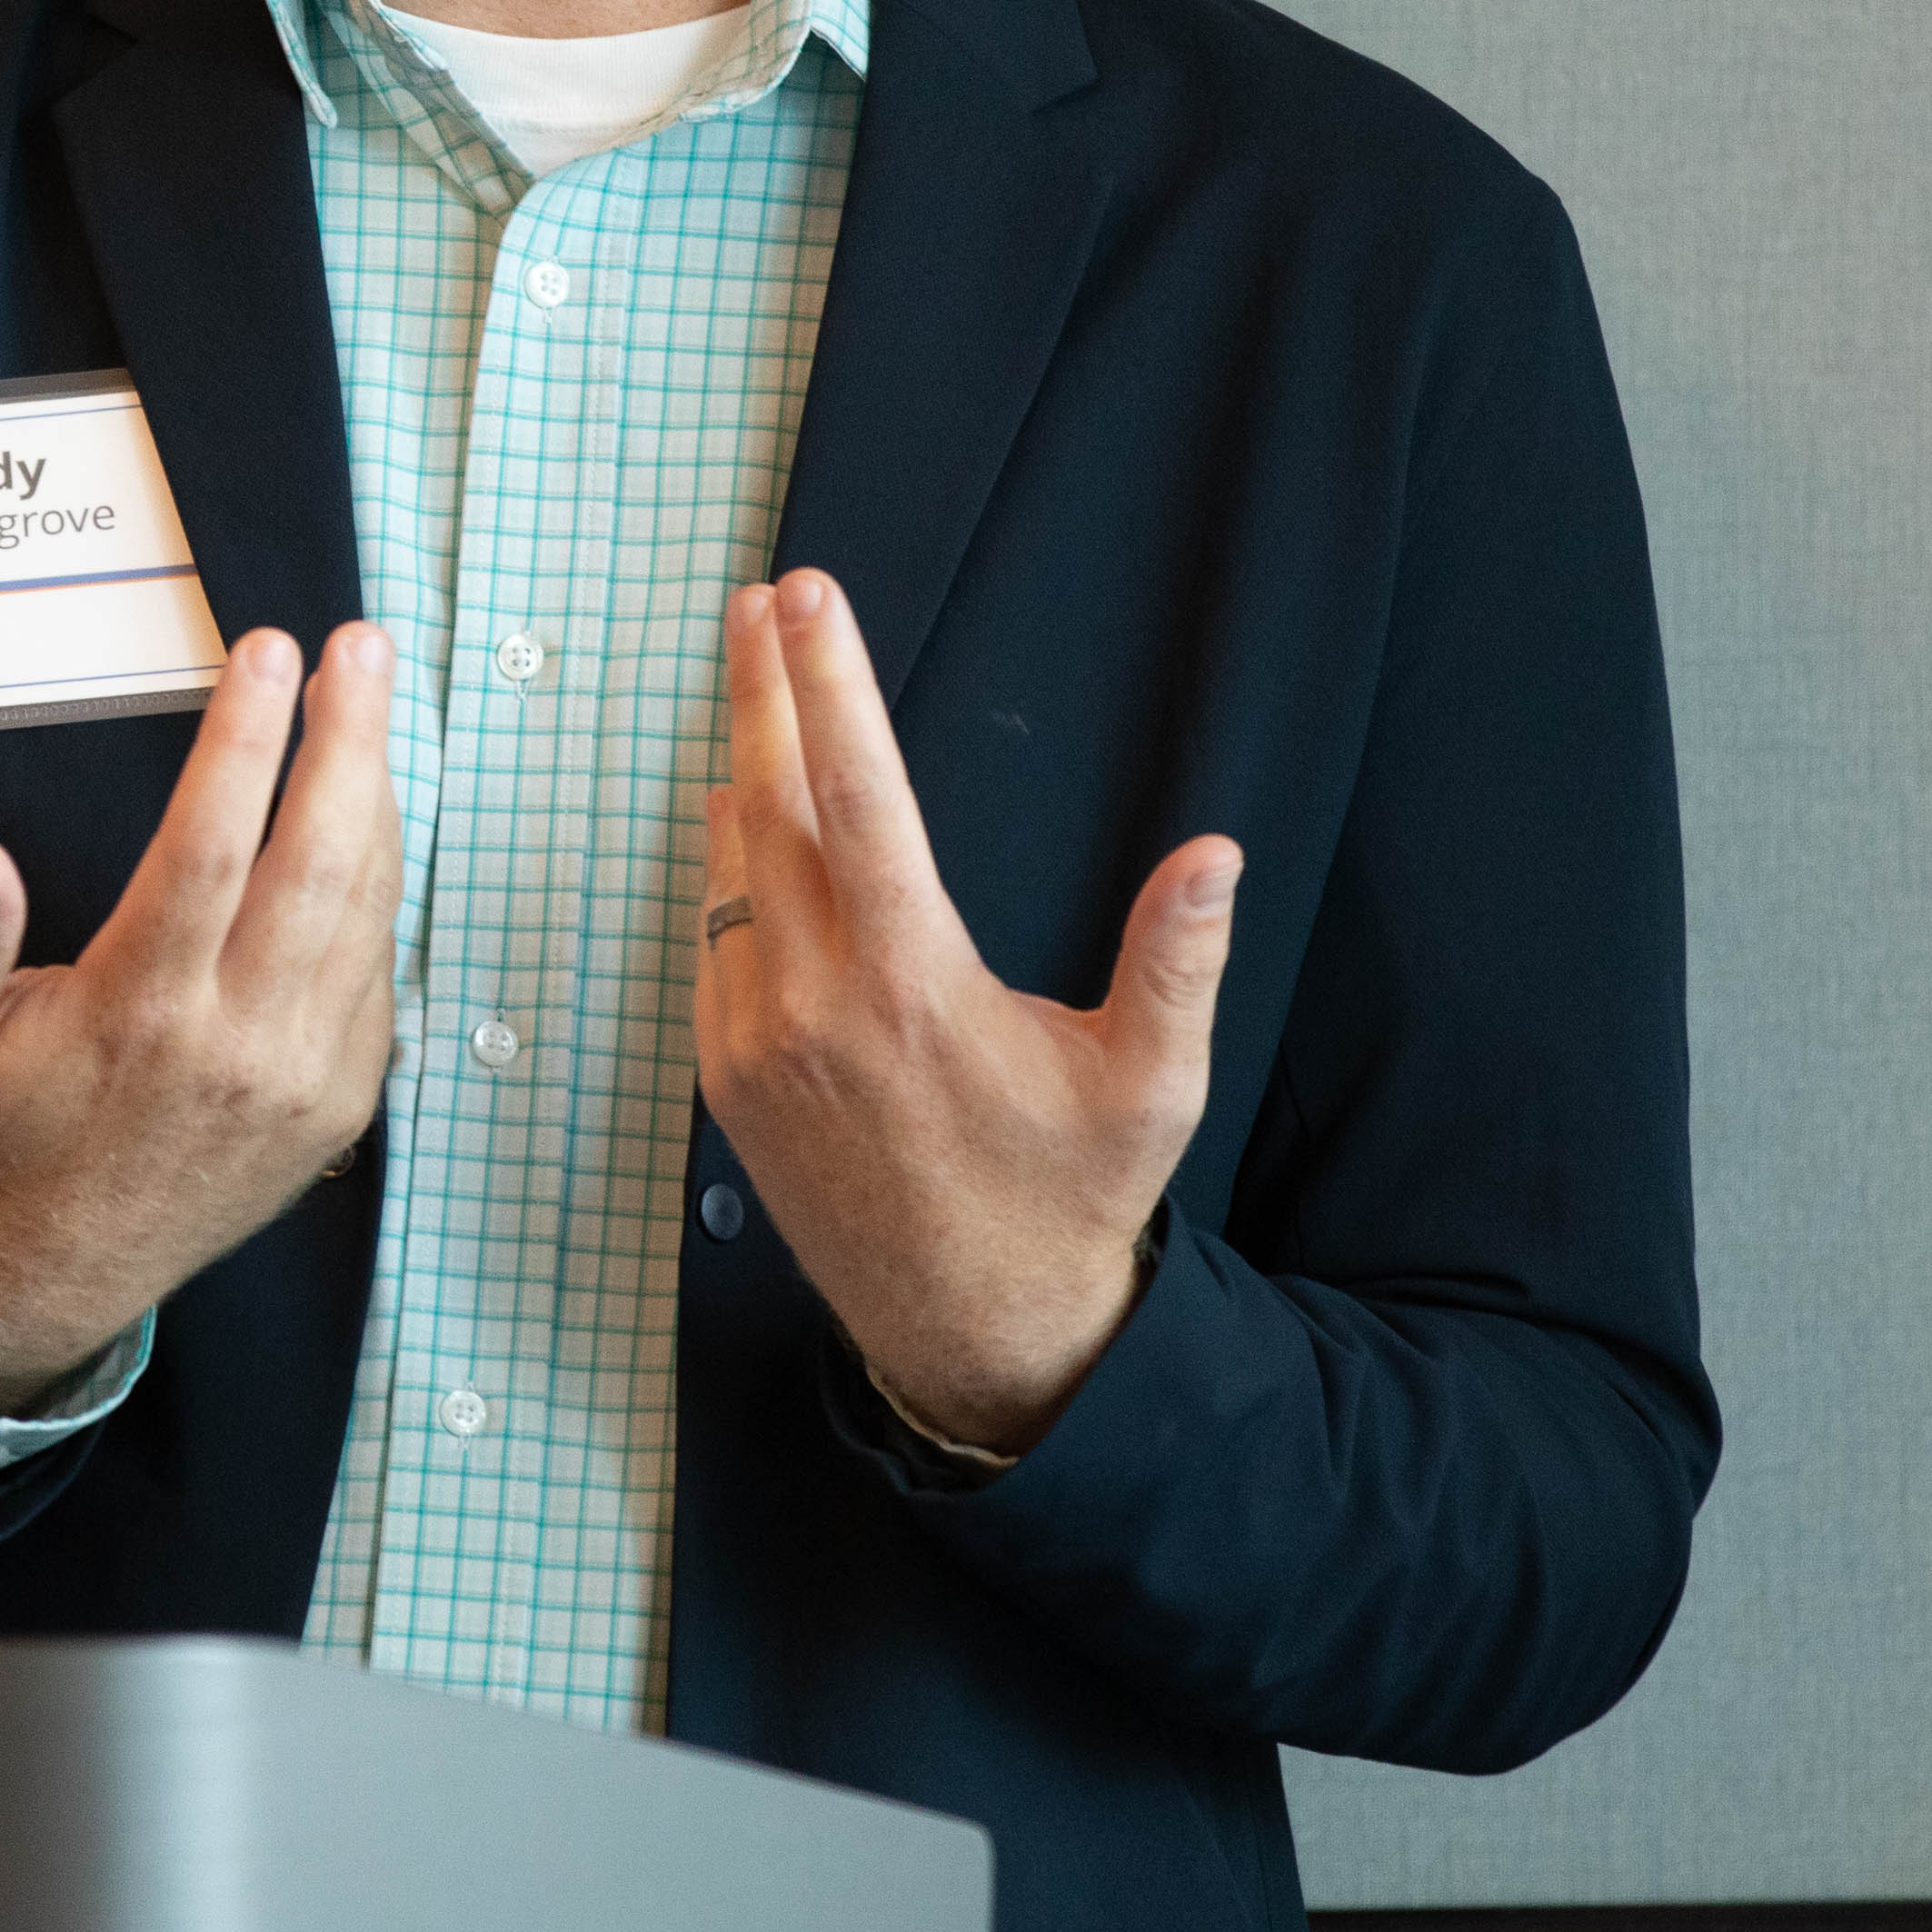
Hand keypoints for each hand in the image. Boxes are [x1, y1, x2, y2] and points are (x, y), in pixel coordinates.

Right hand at [0, 621, 400, 1408]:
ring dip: (376, 795)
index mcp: (136, 1015)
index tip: (264, 650)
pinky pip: (376, 971)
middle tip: (356, 645)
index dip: (244, 741)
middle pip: (319, 861)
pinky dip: (380, 882)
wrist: (45, 1277)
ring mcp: (301, 1080)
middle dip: (346, 738)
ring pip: (365, 910)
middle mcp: (237, 1047)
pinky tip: (364, 815)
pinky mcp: (337, 1105)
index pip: (208, 847)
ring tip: (367, 701)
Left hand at [696, 570, 1232, 1459]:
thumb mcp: (1151, 1088)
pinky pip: (715, 943)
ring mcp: (756, 1043)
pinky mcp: (728, 1081)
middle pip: (770, 806)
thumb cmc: (1072, 1201)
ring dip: (741, 770)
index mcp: (912, 985)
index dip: (829, 683)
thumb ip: (1178, 965)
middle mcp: (814, 1004)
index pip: (857, 795)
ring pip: (731, 870)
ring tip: (752, 681)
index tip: (806, 598)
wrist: (976, 1333)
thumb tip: (1216, 856)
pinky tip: (745, 821)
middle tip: (757, 603)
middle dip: (763, 690)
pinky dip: (729, 868)